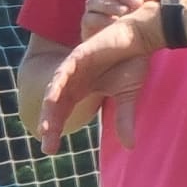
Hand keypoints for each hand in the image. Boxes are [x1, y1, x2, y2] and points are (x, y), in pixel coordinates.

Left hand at [38, 6, 165, 153]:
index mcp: (81, 89)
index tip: (50, 150)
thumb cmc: (133, 61)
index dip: (56, 131)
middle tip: (47, 149)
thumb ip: (124, 119)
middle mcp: (73, 80)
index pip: (62, 113)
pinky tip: (51, 100)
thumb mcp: (128, 96)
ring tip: (46, 130)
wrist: (140, 36)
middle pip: (55, 107)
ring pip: (55, 93)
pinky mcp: (78, 55)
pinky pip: (62, 73)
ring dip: (48, 111)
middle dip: (50, 128)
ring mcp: (73, 67)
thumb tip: (130, 146)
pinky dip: (56, 86)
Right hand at [81, 0, 161, 39]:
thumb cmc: (136, 35)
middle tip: (138, 4)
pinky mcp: (86, 24)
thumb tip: (167, 4)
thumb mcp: (147, 21)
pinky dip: (101, 20)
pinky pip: (90, 18)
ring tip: (125, 13)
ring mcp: (93, 8)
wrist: (117, 58)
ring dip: (112, 5)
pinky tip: (112, 24)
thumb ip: (153, 11)